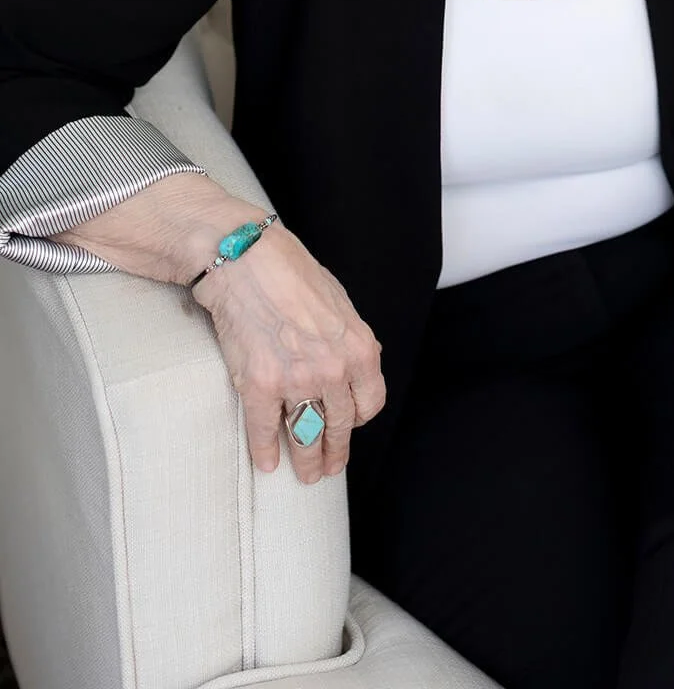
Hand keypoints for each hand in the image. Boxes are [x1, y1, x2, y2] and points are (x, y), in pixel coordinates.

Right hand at [192, 223, 386, 485]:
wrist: (246, 258)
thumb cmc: (292, 272)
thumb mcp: (339, 303)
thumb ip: (347, 341)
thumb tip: (349, 368)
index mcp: (359, 348)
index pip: (369, 404)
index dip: (358, 419)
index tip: (348, 425)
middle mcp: (332, 370)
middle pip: (339, 426)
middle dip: (334, 452)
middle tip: (328, 468)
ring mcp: (295, 381)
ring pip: (306, 435)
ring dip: (305, 460)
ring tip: (305, 474)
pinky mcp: (258, 385)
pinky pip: (264, 431)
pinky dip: (265, 451)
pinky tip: (267, 463)